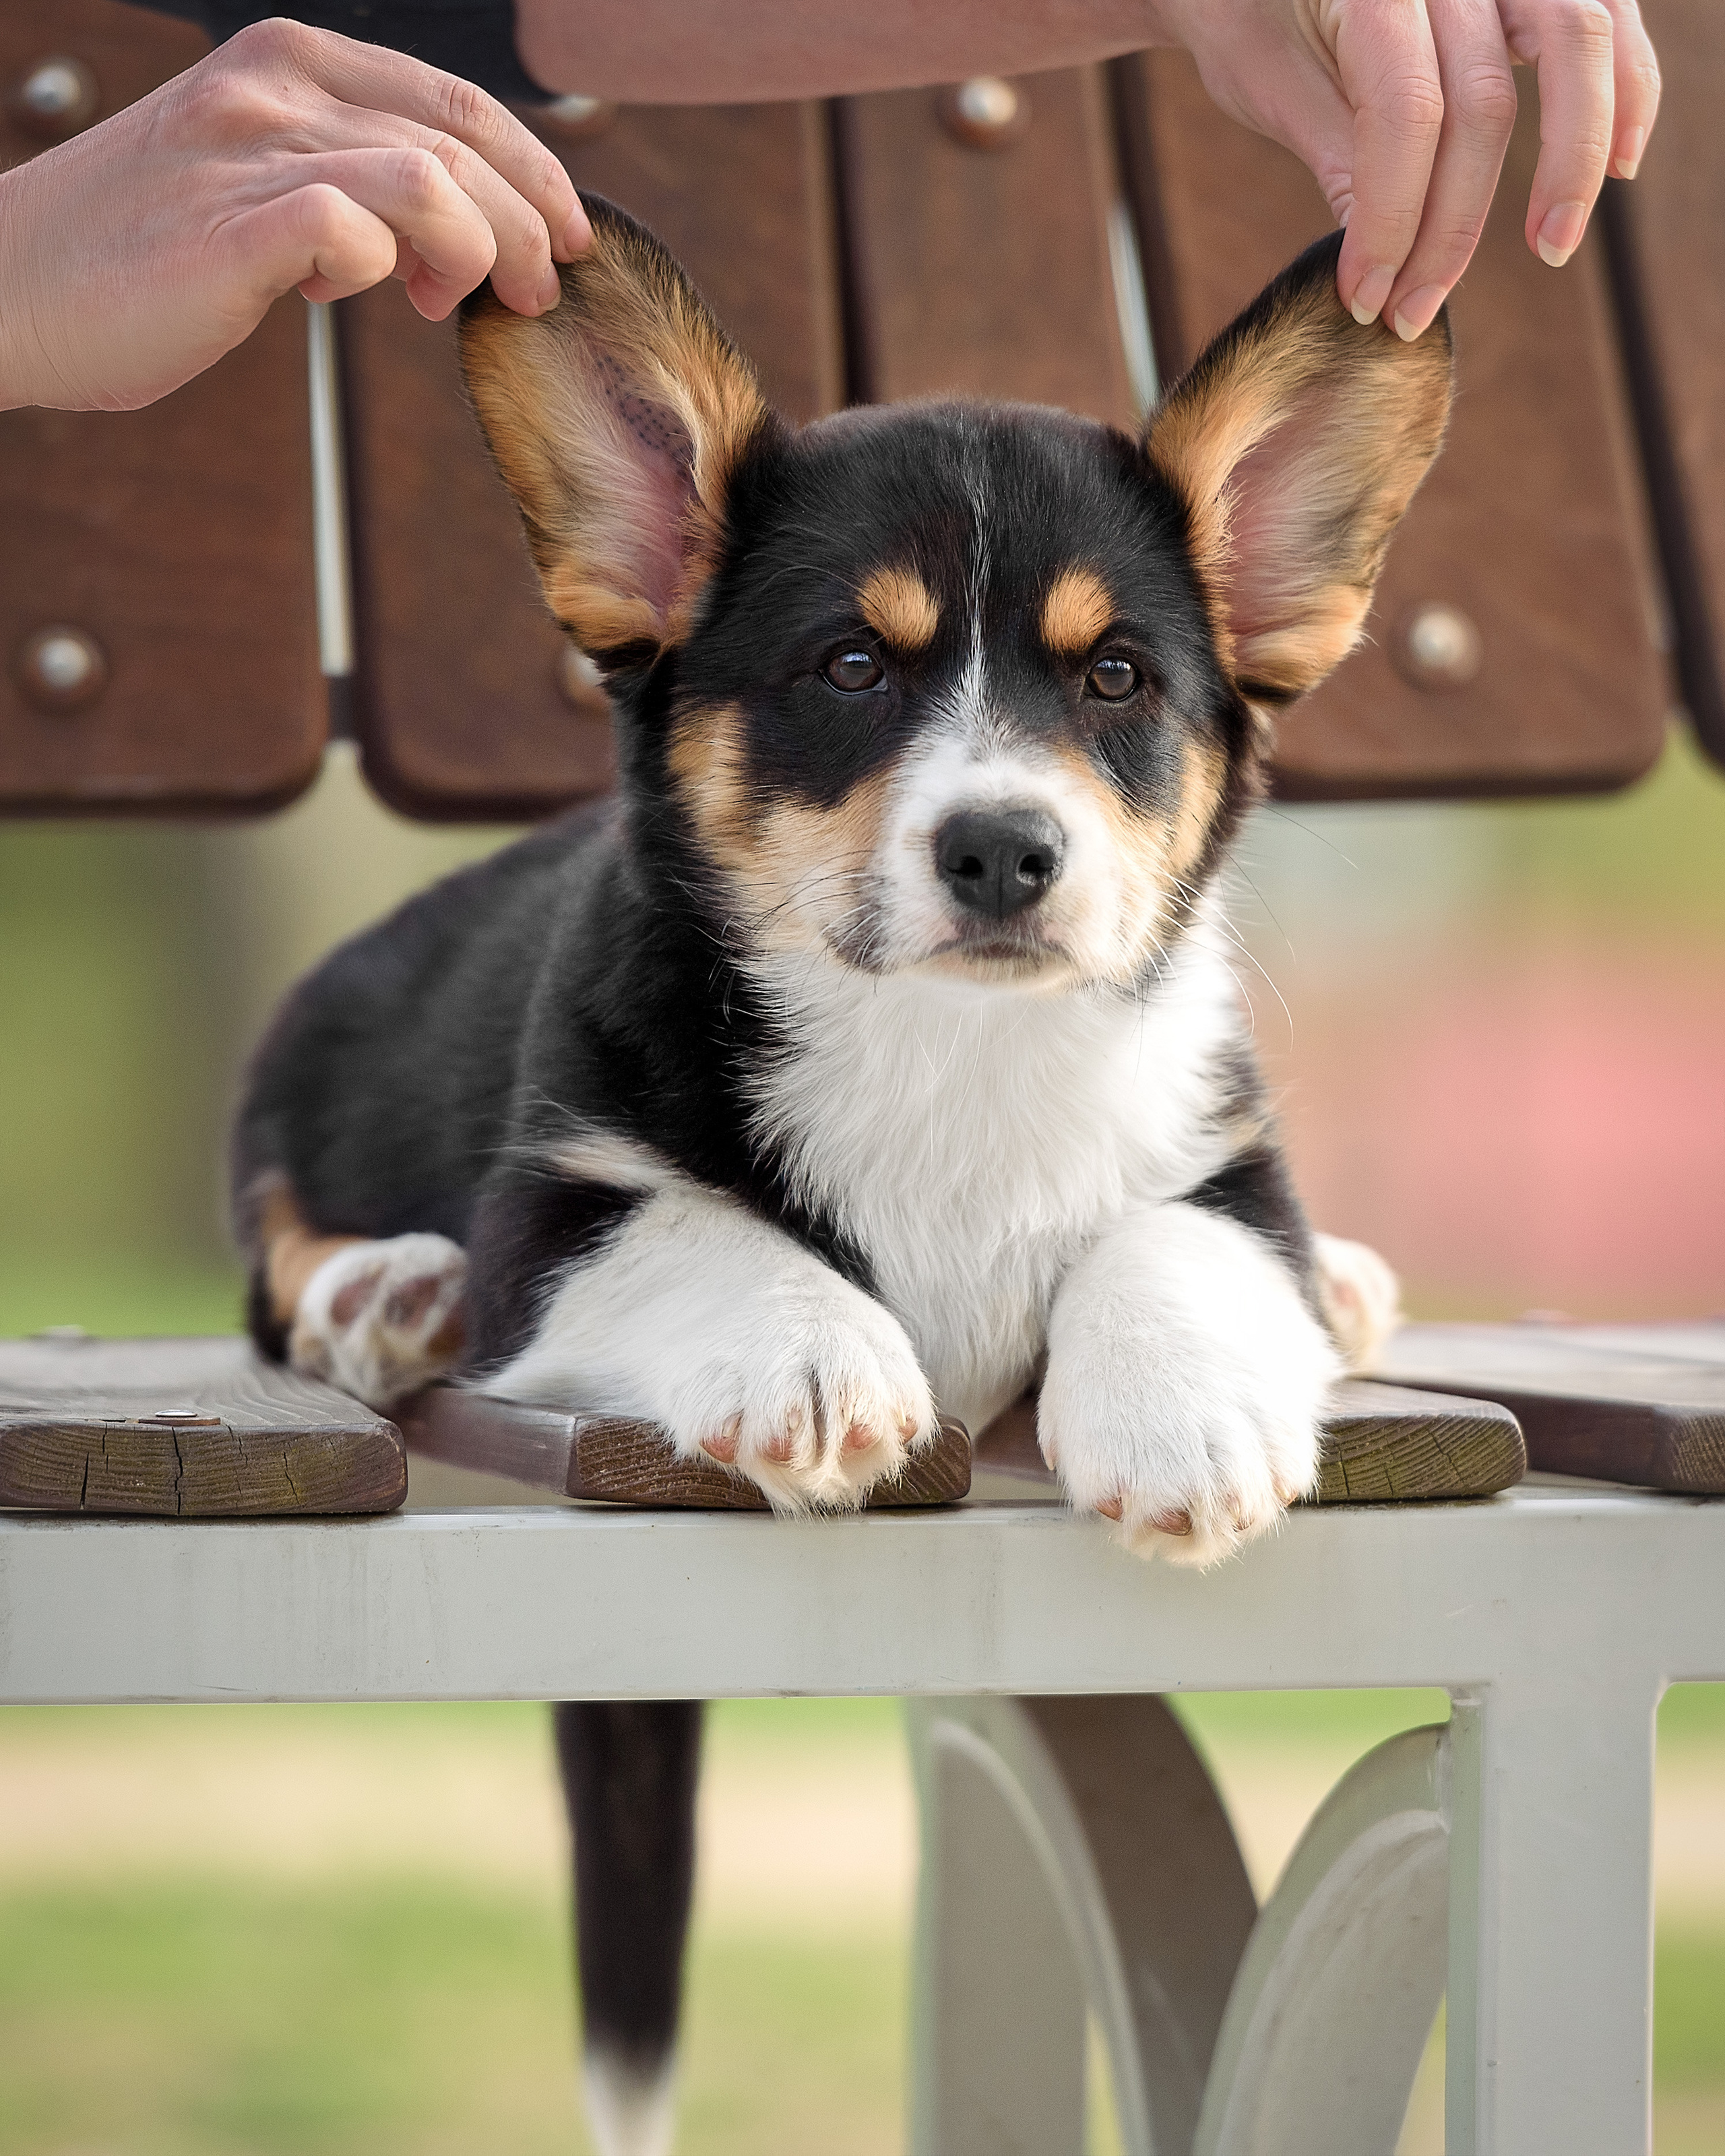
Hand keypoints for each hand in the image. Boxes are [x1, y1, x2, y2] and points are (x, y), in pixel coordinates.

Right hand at [0, 17, 587, 411]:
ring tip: (459, 302)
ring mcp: (247, 151)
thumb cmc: (140, 248)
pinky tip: (360, 296)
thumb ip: (343, 175)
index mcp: (289, 62)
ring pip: (428, 181)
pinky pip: (350, 227)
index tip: (565, 231)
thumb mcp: (253, 172)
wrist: (11, 284)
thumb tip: (438, 228)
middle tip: (534, 290)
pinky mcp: (227, 229)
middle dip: (529, 225)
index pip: (456, 98)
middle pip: (462, 142)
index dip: (537, 168)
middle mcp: (272, 89)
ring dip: (476, 253)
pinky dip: (383, 267)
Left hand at [1149, 0, 1660, 337]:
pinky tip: (1622, 162)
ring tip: (1551, 246)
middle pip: (1485, 103)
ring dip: (1573, 160)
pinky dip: (1627, 88)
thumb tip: (1383, 253)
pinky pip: (1609, 17)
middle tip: (1415, 310)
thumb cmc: (1251, 6)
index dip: (1392, 221)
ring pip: (1576, 46)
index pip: (1407, 114)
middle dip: (1452, 226)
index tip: (1366, 300)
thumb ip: (1334, 148)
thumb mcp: (1266, 76)